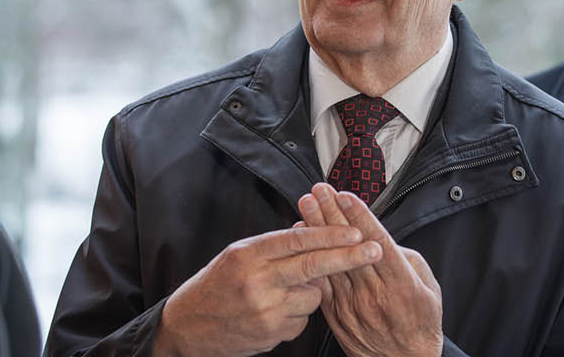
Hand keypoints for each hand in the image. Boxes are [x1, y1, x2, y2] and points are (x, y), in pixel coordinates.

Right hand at [154, 224, 381, 356]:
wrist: (188, 327)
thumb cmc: (215, 285)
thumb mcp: (238, 254)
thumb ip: (274, 245)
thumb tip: (311, 229)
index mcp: (248, 254)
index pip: (297, 240)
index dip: (329, 234)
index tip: (355, 229)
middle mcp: (257, 281)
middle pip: (313, 266)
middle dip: (348, 256)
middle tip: (374, 249)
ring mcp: (265, 310)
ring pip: (313, 296)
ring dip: (313, 291)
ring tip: (287, 290)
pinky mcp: (271, 334)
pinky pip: (302, 321)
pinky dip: (298, 314)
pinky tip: (277, 311)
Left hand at [298, 183, 443, 356]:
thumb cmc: (419, 321)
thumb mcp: (428, 286)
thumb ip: (405, 258)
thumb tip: (380, 238)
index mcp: (400, 284)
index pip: (376, 242)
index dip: (360, 217)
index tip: (346, 195)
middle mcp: (374, 294)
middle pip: (348, 246)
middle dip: (332, 214)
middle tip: (319, 190)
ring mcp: (352, 305)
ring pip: (330, 260)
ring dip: (317, 229)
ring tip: (306, 204)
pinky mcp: (337, 314)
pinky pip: (321, 281)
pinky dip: (311, 256)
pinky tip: (302, 237)